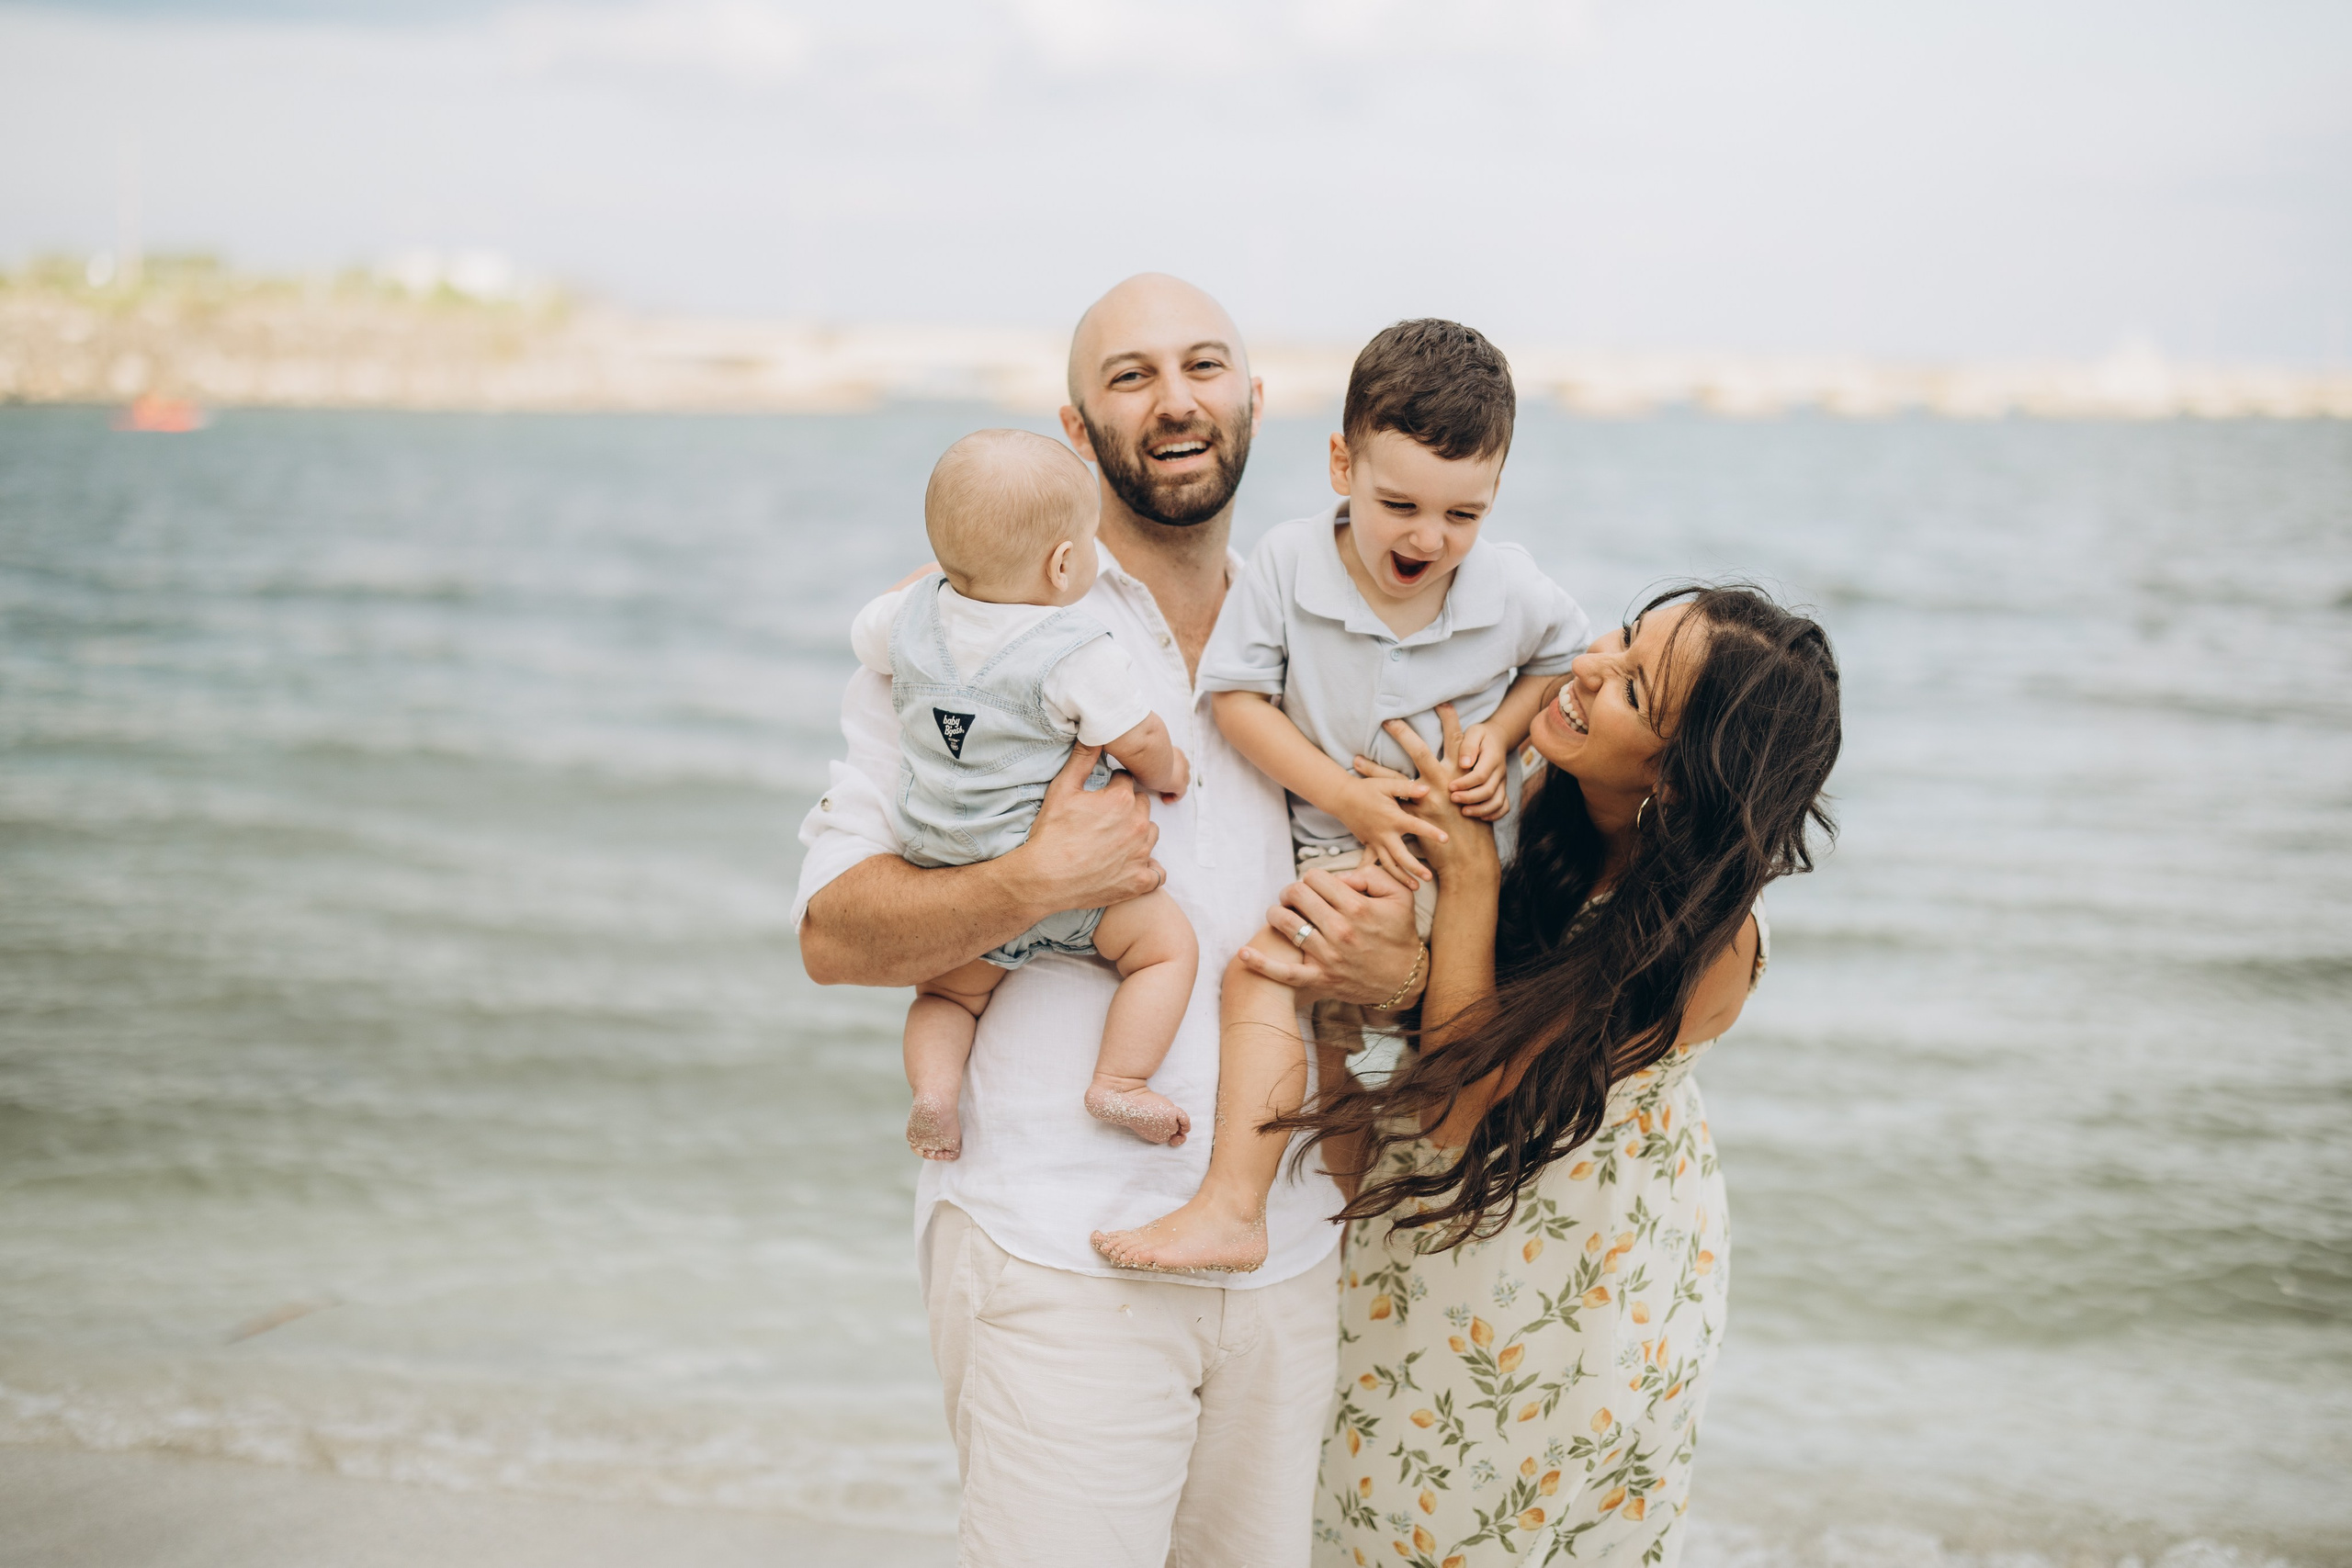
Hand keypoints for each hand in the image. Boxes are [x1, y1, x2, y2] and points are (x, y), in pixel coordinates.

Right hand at [1005, 745, 1162, 913]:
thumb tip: (1094, 733)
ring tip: (1114, 842)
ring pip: (1152, 835)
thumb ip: (1082, 758)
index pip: (1127, 782)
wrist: (1044, 878)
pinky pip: (1157, 873)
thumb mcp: (1062, 789)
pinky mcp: (1139, 881)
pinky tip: (1130, 866)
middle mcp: (1138, 825)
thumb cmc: (1051, 833)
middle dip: (1128, 809)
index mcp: (1122, 800)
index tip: (1100, 798)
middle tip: (1104, 820)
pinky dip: (1147, 870)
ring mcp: (1141, 855)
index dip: (1112, 787)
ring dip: (1138, 835)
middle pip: (1143, 806)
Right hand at [1142, 745, 1189, 805]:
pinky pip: (1180, 793)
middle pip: (1183, 770)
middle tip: (1165, 783)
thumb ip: (1149, 758)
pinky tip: (1165, 800)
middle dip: (1176, 777)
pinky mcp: (1180, 783)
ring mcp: (1182, 772)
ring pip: (1184, 781)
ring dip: (1175, 786)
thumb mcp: (1147, 754)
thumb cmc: (1144, 754)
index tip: (1164, 772)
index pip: (1178, 760)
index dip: (1173, 769)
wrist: (1149, 757)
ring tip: (1164, 792)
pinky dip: (1173, 797)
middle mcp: (1181, 760)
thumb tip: (1140, 762)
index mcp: (1174, 752)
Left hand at [1231, 865, 1426, 1008]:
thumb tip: (1339, 877)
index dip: (1314, 877)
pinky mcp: (1320, 979)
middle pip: (1297, 894)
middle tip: (1296, 897)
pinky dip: (1261, 964)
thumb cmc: (1399, 933)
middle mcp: (1340, 930)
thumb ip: (1370, 875)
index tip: (1319, 887)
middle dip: (1293, 891)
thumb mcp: (1399, 895)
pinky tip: (1244, 953)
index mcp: (1357, 907)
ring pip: (1285, 922)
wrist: (1404, 979)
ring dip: (1278, 913)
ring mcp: (1327, 956)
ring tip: (1283, 913)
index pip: (1316, 877)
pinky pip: (1284, 973)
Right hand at [1332, 771, 1441, 886]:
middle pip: (1401, 856)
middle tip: (1429, 877)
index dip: (1431, 832)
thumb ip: (1407, 788)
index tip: (1446, 840)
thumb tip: (1427, 789)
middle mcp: (1384, 834)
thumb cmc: (1367, 789)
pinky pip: (1372, 864)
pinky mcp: (1368, 845)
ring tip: (1415, 887)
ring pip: (1388, 864)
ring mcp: (1375, 842)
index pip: (1416, 826)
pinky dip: (1375, 875)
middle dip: (1415, 868)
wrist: (1342, 797)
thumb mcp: (1387, 784)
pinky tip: (1380, 887)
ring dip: (1401, 877)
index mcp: (1393, 818)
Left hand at [1359, 704, 1496, 881]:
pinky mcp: (1413, 819)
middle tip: (1387, 720)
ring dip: (1373, 769)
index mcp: (1462, 774)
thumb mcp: (1479, 797)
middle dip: (1403, 733)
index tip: (1441, 703)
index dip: (1450, 720)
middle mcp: (1443, 783)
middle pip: (1420, 750)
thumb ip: (1468, 779)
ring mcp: (1426, 801)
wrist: (1471, 858)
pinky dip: (1371, 801)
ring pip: (1394, 779)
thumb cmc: (1476, 827)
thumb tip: (1466, 764)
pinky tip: (1357, 795)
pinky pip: (1386, 806)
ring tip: (1355, 759)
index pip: (1456, 740)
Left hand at [1449, 721, 1509, 821]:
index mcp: (1492, 758)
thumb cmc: (1480, 736)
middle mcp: (1500, 772)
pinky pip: (1504, 806)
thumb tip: (1464, 764)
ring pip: (1497, 802)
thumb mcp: (1473, 733)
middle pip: (1488, 791)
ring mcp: (1503, 782)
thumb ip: (1468, 746)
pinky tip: (1480, 817)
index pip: (1481, 775)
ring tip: (1464, 812)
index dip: (1465, 784)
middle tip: (1453, 799)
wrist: (1497, 738)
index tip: (1450, 786)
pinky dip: (1494, 814)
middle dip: (1470, 798)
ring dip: (1481, 810)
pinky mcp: (1502, 789)